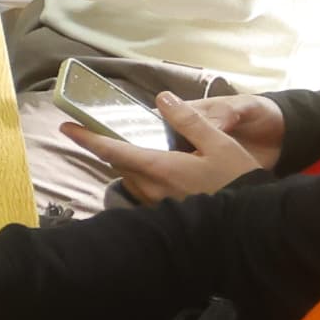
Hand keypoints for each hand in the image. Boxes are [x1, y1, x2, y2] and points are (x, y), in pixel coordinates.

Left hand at [64, 91, 275, 202]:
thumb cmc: (239, 180)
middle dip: (110, 148)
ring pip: (131, 178)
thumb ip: (189, 121)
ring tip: (137, 146)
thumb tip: (163, 98)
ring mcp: (157, 204)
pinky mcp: (165, 213)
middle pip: (120, 164)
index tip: (66, 127)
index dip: (87, 138)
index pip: (113, 152)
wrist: (253, 221)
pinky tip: (158, 168)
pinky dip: (142, 176)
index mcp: (160, 169)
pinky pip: (144, 190)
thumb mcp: (219, 143)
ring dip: (128, 162)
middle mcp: (151, 189)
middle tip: (107, 130)